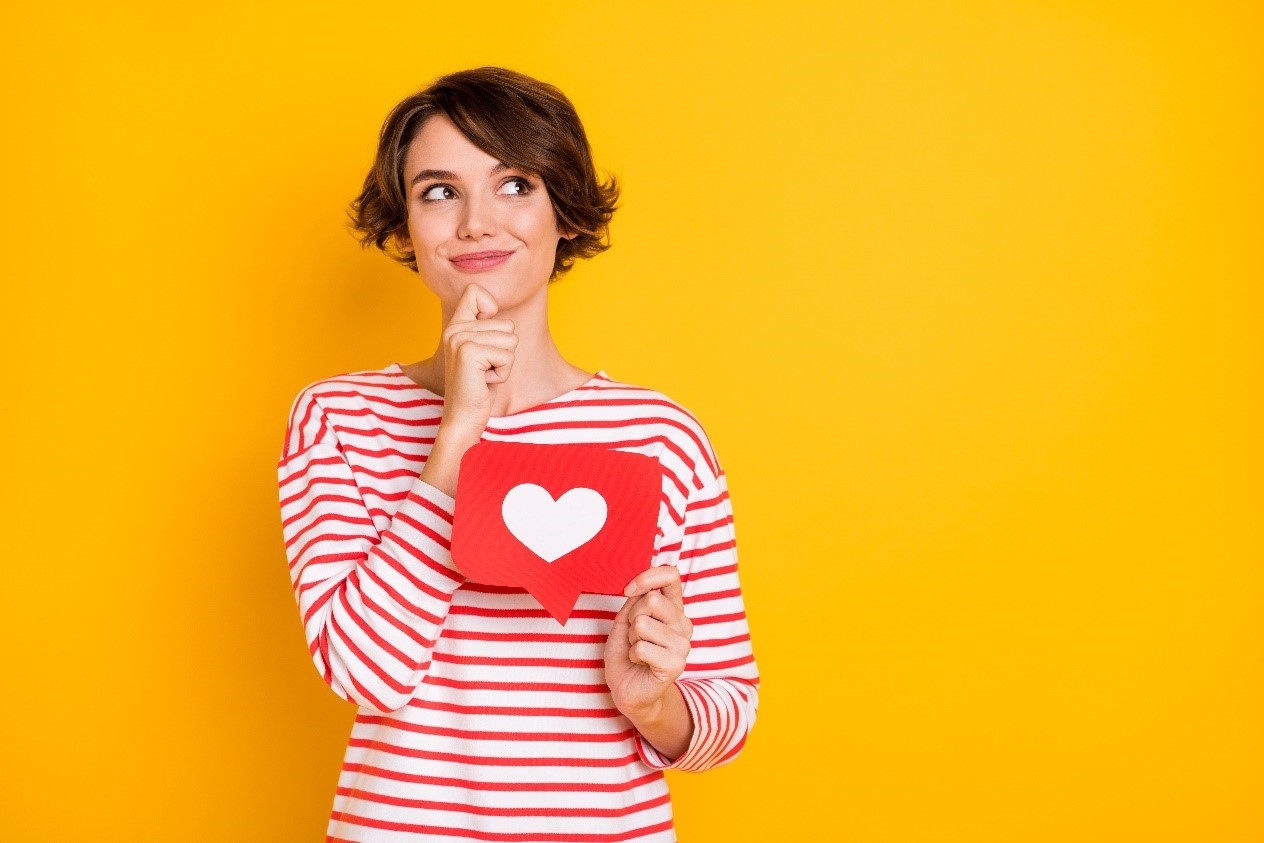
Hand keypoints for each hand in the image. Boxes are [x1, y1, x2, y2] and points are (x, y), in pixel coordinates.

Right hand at [419, 283, 518, 497]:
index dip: (491, 308)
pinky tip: (485, 381)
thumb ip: (487, 329)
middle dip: (504, 350)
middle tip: (484, 368)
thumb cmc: (477, 388)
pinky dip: (503, 372)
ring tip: (484, 374)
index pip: (475, 291)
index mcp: (456, 325)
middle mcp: (454, 329)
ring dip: (504, 362)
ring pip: (510, 339)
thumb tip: (502, 312)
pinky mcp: (469, 352)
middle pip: (506, 323)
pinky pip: (507, 355)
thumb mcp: (482, 353)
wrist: (464, 417)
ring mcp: (460, 339)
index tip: (486, 337)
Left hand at [604, 565, 693, 720]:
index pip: (671, 575)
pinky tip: (641, 663)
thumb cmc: (625, 652)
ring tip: (637, 650)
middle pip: (652, 599)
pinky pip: (641, 647)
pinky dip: (632, 655)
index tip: (628, 590)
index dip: (647, 577)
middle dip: (632, 616)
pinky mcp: (676, 665)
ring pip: (643, 624)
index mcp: (673, 608)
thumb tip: (640, 585)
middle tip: (634, 635)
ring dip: (631, 638)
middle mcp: (683, 624)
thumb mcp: (626, 619)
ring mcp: (683, 645)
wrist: (626, 689)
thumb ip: (635, 599)